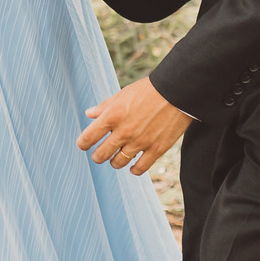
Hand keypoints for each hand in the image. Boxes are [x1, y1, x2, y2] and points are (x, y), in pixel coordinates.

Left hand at [78, 76, 192, 174]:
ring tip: (116, 159)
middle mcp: (124, 131)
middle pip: (101, 154)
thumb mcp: (122, 94)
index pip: (88, 137)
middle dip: (97, 156)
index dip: (82, 144)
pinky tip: (132, 167)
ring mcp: (140, 142)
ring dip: (114, 162)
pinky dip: (133, 170)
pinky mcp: (156, 149)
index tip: (84, 145)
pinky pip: (140, 168)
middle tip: (99, 155)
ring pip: (118, 163)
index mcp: (112, 115)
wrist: (177, 92)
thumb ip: (104, 106)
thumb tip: (89, 114)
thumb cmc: (148, 90)